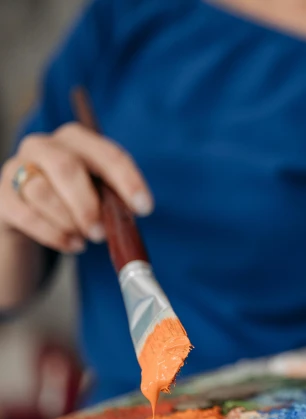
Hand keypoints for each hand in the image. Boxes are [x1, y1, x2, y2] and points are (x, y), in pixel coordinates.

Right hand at [0, 123, 152, 252]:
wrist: (31, 217)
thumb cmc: (74, 201)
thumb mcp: (99, 194)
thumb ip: (114, 200)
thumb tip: (133, 215)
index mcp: (77, 140)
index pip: (108, 154)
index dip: (128, 180)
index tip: (144, 207)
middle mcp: (43, 146)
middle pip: (66, 167)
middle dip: (88, 204)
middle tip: (101, 233)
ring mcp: (17, 167)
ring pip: (42, 191)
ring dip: (68, 221)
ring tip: (84, 238)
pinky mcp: (2, 194)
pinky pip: (24, 213)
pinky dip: (51, 233)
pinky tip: (70, 244)